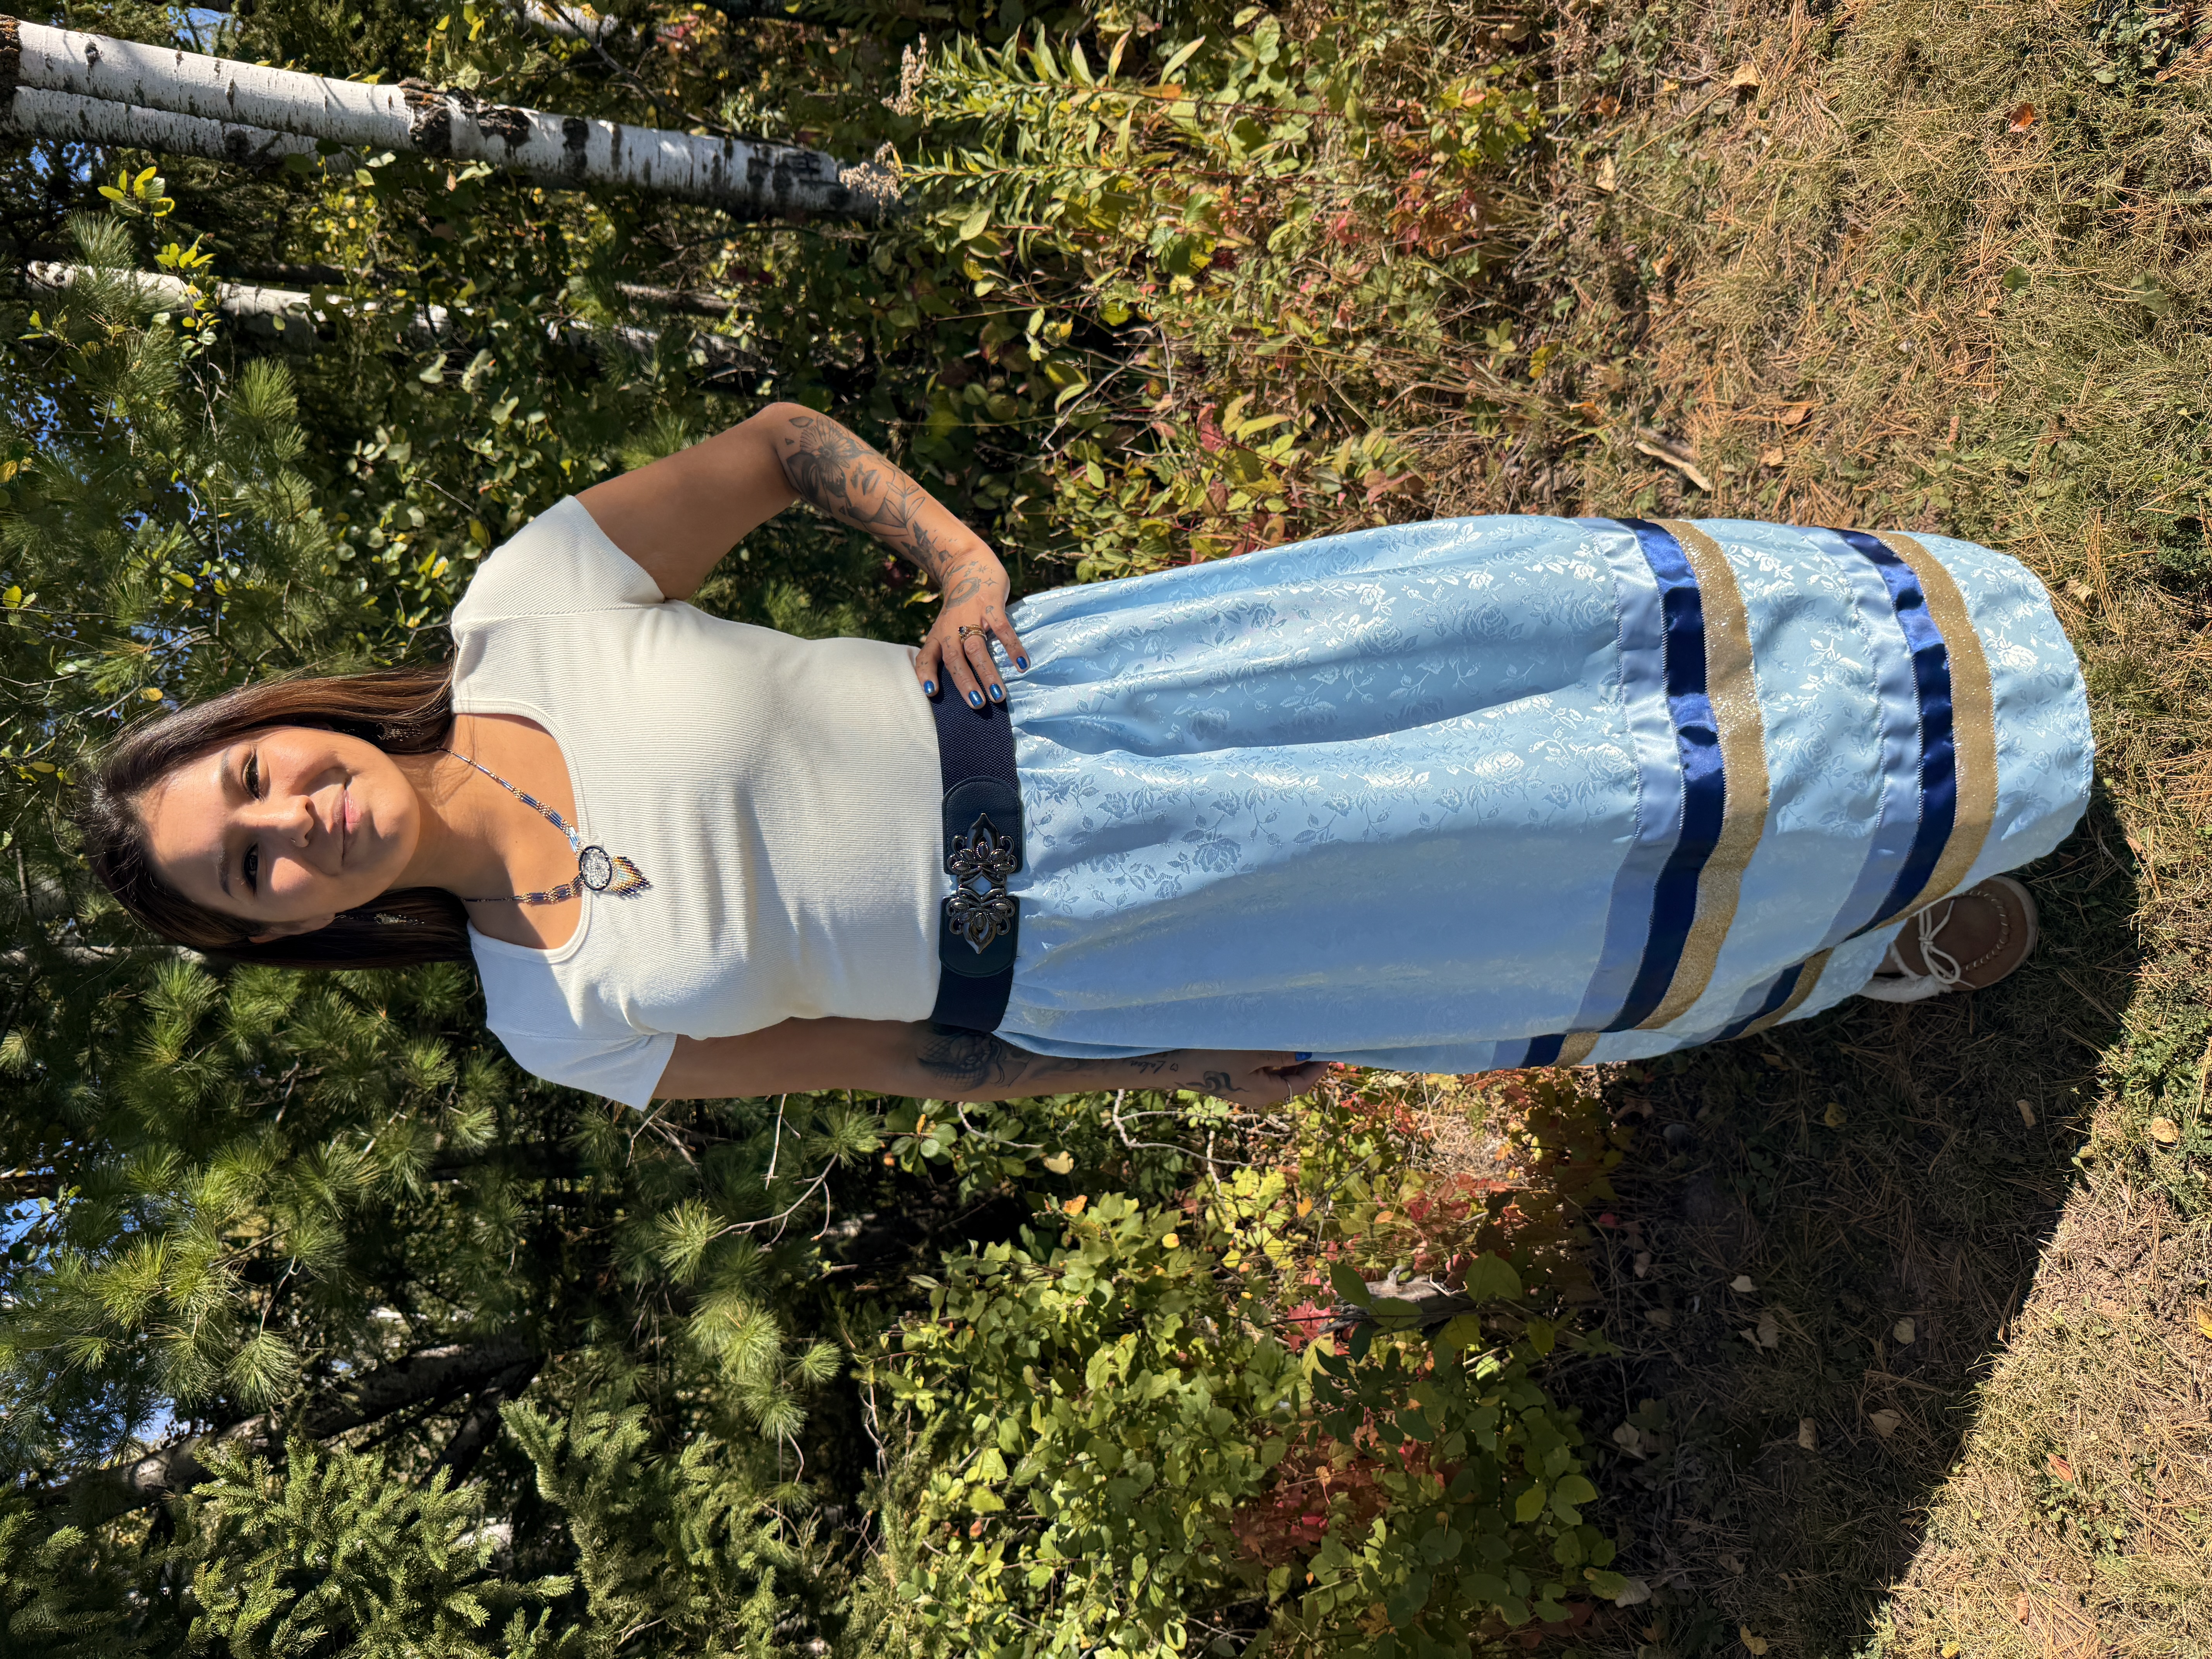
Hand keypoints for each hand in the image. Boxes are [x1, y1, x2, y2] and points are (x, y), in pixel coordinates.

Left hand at [917, 548, 1028, 709]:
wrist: (967, 564)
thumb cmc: (958, 605)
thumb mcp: (945, 627)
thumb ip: (948, 651)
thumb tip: (955, 685)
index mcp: (939, 635)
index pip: (926, 656)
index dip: (925, 674)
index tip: (930, 692)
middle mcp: (952, 627)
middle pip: (955, 659)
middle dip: (965, 683)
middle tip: (977, 705)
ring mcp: (971, 616)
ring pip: (977, 648)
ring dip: (987, 672)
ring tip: (998, 695)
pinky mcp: (990, 604)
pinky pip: (1002, 629)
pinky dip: (1011, 647)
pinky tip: (1022, 664)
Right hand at [1173, 1052, 1328, 1106]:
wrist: (1176, 1065)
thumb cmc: (1214, 1058)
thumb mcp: (1252, 1053)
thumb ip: (1283, 1055)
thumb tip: (1309, 1054)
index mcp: (1266, 1094)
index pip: (1303, 1084)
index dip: (1318, 1067)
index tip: (1329, 1047)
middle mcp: (1260, 1095)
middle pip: (1292, 1081)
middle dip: (1305, 1062)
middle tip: (1315, 1037)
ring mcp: (1248, 1088)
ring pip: (1278, 1074)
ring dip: (1288, 1058)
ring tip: (1295, 1036)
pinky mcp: (1238, 1079)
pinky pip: (1264, 1070)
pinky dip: (1272, 1058)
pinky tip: (1272, 1041)